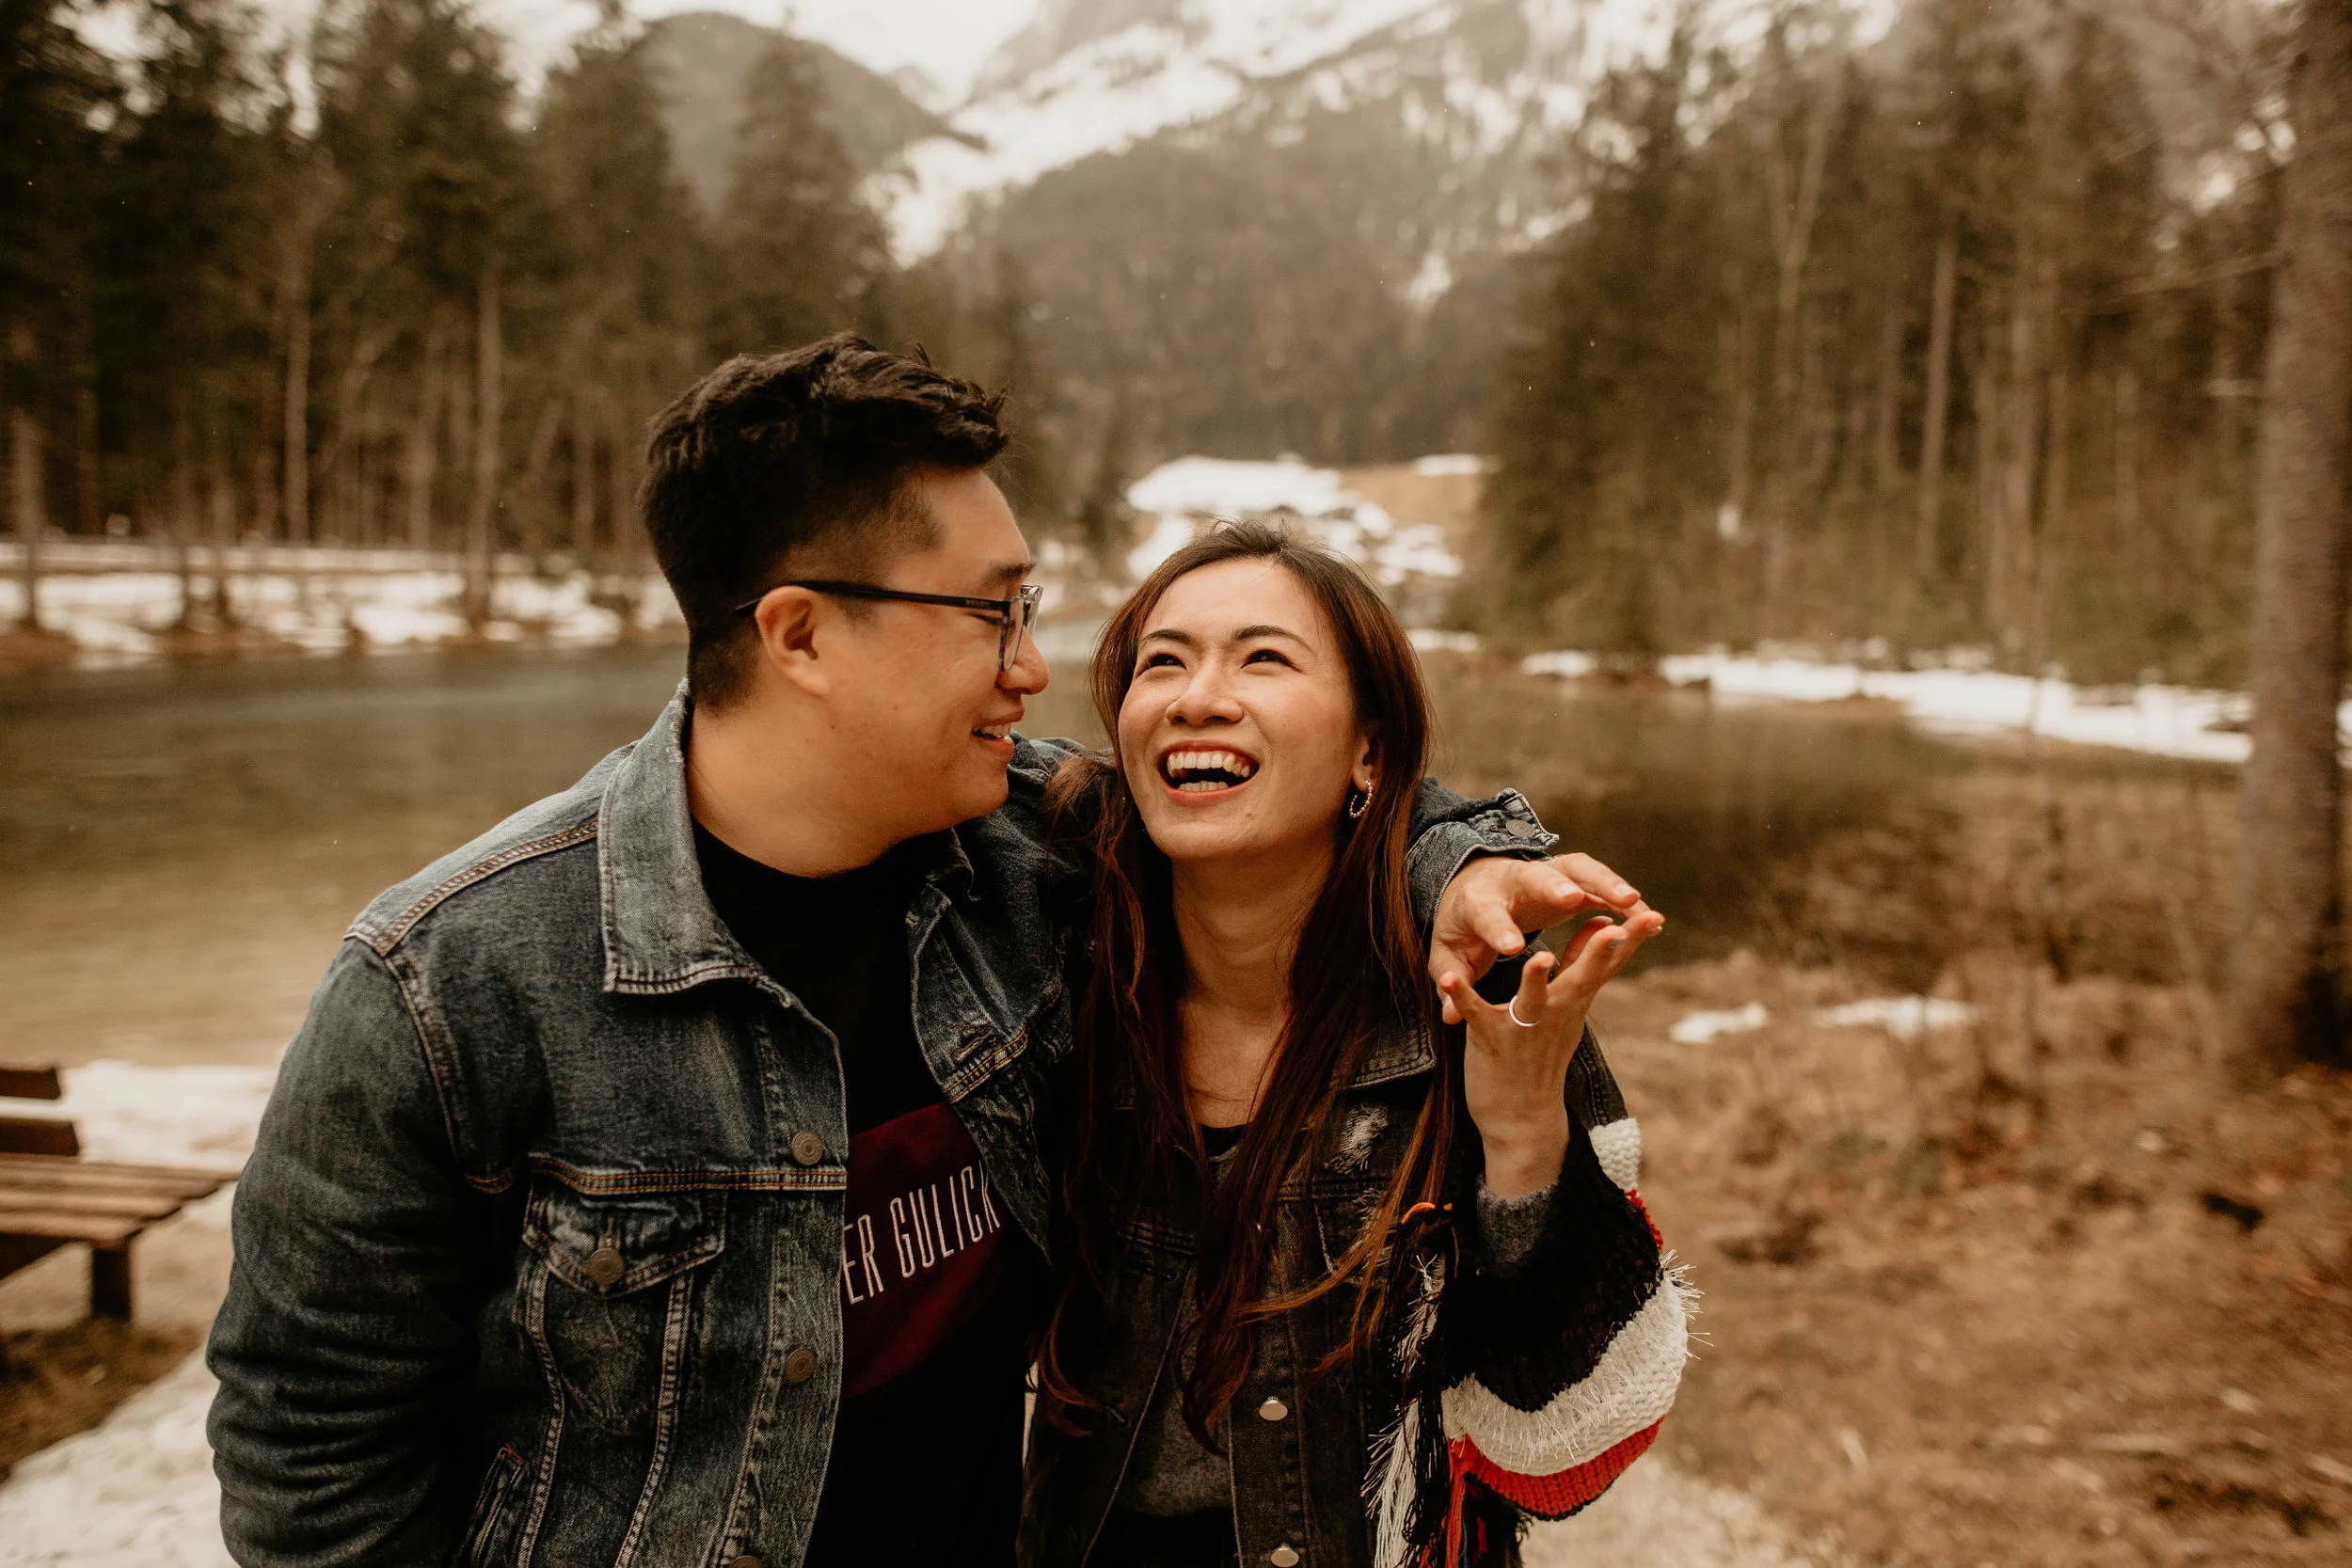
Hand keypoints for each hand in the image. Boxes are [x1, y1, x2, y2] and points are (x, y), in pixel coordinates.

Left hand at [1429, 853, 1644, 1023]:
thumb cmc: (1461, 929)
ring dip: (1604, 884)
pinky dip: (1622, 896)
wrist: (1472, 884)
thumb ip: (1452, 981)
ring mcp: (1541, 874)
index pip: (1486, 914)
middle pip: (1534, 877)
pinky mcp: (1566, 878)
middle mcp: (1510, 881)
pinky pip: (1598, 881)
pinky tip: (1648, 918)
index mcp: (1476, 902)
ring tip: (1634, 905)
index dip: (1499, 929)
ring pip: (1576, 870)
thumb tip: (1448, 1017)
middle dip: (1555, 885)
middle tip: (1574, 899)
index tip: (1512, 948)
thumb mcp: (1449, 955)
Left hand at [1438, 905, 1664, 1196]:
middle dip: (1599, 953)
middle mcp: (1555, 1012)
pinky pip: (1474, 1012)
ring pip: (1532, 999)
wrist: (1521, 1118)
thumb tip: (1607, 926)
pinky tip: (1449, 978)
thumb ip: (1582, 965)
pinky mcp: (1490, 1038)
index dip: (1632, 941)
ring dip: (1535, 980)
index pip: (1609, 966)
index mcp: (1574, 1001)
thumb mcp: (1570, 1009)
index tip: (1656, 915)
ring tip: (1538, 958)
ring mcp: (1524, 1027)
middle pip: (1583, 979)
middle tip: (1618, 928)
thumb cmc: (1543, 1053)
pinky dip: (1461, 996)